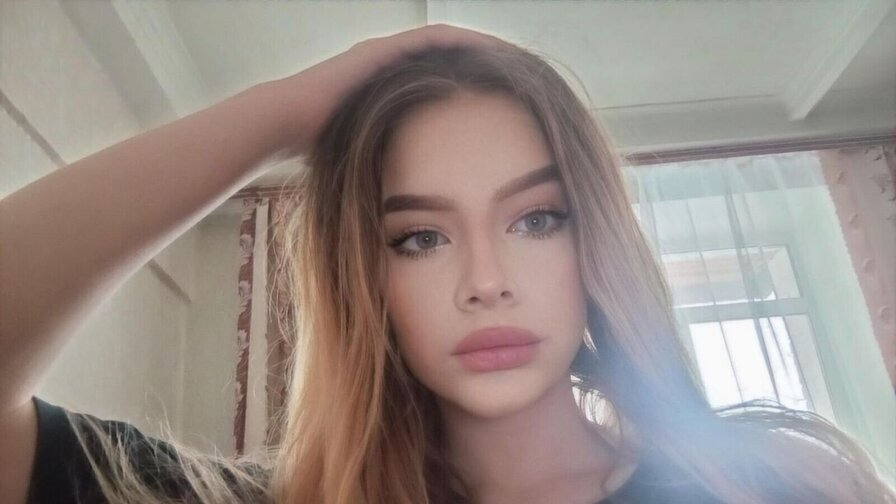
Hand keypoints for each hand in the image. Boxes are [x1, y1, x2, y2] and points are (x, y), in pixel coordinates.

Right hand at [272, 24, 504, 154]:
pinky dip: (464, 42)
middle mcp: (392, 64)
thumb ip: (394, 160)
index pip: (443, 79)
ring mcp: (387, 52)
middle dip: (484, 63)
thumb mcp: (370, 154)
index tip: (504, 101)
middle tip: (519, 74)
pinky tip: (491, 50)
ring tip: (514, 58)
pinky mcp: (385, 48)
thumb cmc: (323, 147)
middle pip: (450, 57)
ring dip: (481, 48)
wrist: (287, 123)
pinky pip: (434, 38)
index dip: (474, 84)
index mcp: (391, 88)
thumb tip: (417, 198)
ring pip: (447, 43)